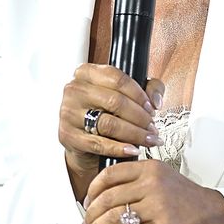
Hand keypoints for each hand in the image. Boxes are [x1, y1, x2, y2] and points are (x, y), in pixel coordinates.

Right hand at [57, 64, 164, 195]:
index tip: (152, 108)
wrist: (85, 140)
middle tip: (152, 128)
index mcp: (87, 72)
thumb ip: (149, 88)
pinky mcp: (68, 136)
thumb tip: (156, 101)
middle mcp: (74, 90)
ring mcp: (68, 113)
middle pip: (115, 102)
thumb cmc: (107, 112)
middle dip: (140, 117)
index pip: (118, 78)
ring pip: (108, 123)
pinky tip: (133, 150)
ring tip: (148, 139)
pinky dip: (119, 148)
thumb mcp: (129, 93)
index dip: (140, 95)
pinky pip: (98, 143)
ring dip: (134, 134)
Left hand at [79, 159, 223, 223]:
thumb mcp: (164, 180)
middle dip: (89, 215)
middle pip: (108, 197)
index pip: (110, 174)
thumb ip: (138, 182)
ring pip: (114, 217)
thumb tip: (106, 196)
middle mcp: (153, 183)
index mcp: (151, 168)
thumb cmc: (191, 202)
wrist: (220, 217)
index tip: (86, 202)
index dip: (92, 190)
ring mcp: (159, 205)